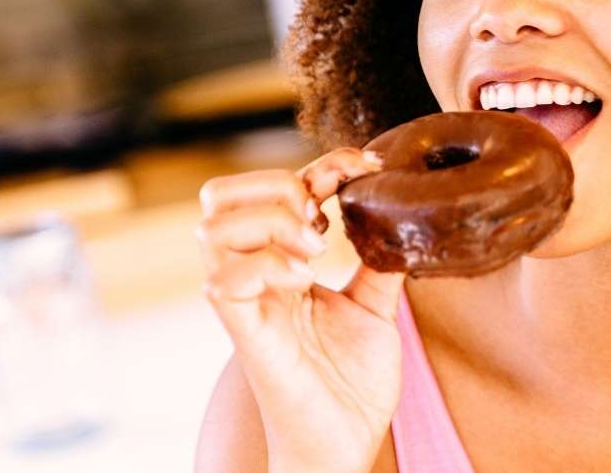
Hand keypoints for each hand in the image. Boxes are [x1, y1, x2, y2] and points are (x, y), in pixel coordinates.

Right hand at [197, 148, 405, 471]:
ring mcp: (244, 303)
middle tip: (323, 217)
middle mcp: (251, 276)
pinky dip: (266, 264)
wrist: (344, 444)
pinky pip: (224, 280)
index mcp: (277, 263)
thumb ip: (378, 261)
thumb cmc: (350, 384)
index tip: (364, 169)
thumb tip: (399, 215)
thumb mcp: (374, 308)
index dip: (318, 166)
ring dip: (269, 221)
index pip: (273, 189)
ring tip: (315, 246)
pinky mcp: (245, 334)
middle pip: (219, 196)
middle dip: (277, 184)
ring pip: (211, 227)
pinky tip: (305, 277)